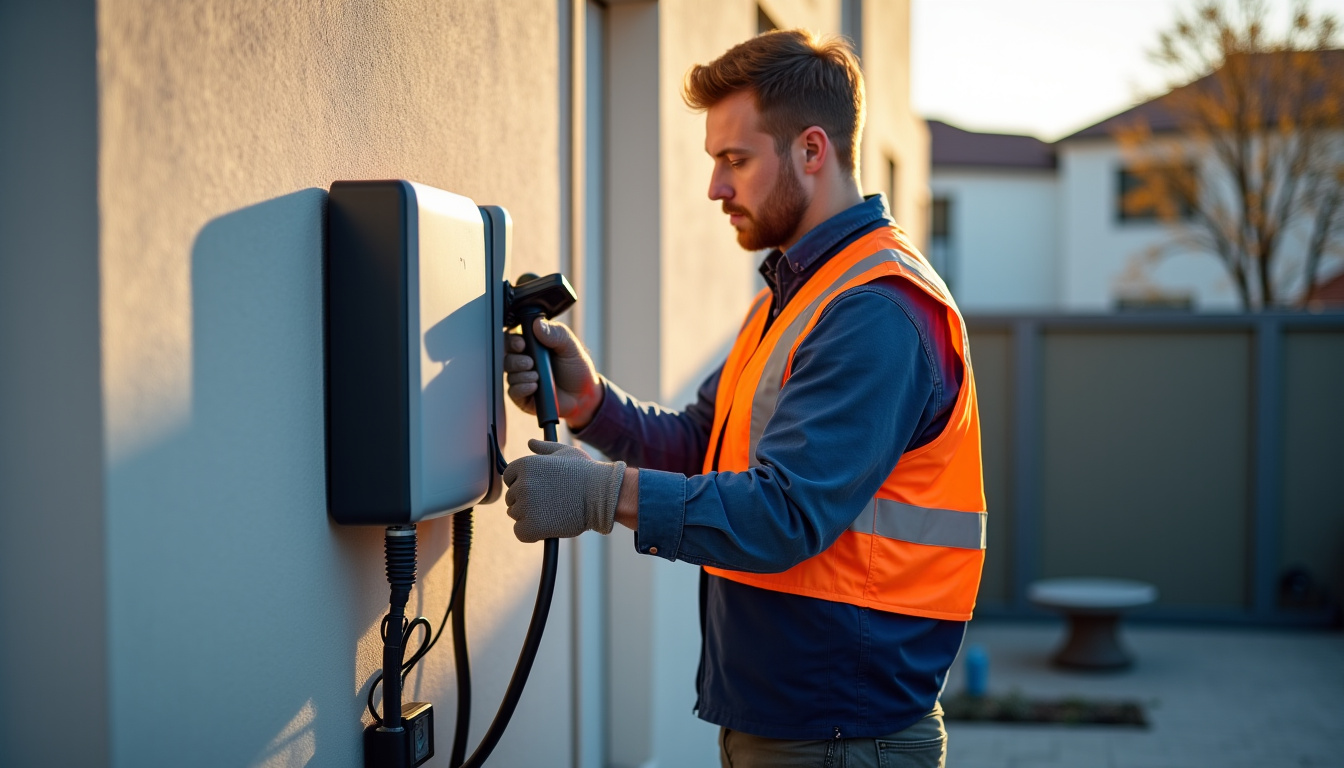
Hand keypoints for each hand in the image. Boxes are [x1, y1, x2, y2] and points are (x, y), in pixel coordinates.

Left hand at [502, 440, 625, 542]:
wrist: (601, 495)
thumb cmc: (586, 472)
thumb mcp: (566, 452)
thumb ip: (544, 448)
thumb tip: (530, 442)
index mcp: (525, 464)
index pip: (509, 477)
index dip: (523, 484)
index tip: (540, 489)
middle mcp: (522, 484)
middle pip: (511, 497)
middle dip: (527, 501)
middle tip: (549, 502)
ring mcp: (525, 506)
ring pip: (515, 515)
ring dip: (530, 516)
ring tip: (552, 512)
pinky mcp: (531, 526)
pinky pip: (520, 532)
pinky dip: (531, 533)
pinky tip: (547, 526)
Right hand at [503, 319, 603, 428]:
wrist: (584, 394)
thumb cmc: (577, 368)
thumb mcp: (570, 346)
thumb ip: (556, 333)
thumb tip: (538, 324)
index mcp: (533, 347)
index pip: (512, 339)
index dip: (512, 341)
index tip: (521, 344)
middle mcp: (524, 362)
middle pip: (507, 358)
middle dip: (515, 360)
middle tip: (530, 362)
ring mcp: (524, 379)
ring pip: (510, 375)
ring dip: (521, 375)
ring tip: (537, 376)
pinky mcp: (524, 397)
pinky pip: (513, 392)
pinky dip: (522, 388)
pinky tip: (534, 386)